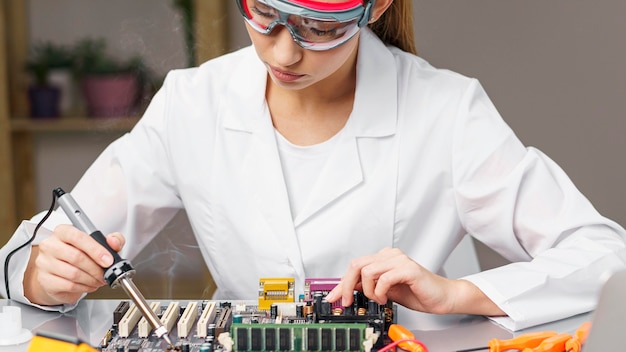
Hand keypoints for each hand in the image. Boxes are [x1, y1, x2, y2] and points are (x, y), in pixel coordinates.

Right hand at [24, 224, 124, 305]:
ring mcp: (45, 263)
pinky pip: (69, 285)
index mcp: (63, 232)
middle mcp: (50, 245)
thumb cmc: (79, 255)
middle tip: (105, 273)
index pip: (78, 237)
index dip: (96, 250)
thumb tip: (114, 241)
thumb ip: (112, 240)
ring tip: (99, 280)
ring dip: (92, 279)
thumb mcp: (99, 244)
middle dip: (96, 268)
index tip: (108, 260)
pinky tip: (89, 285)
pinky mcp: (45, 280)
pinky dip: (84, 287)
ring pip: (73, 273)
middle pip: (76, 257)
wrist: (60, 274)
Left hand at [325, 247, 505, 315]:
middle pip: (357, 265)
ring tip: (378, 299)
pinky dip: (380, 292)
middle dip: (347, 286)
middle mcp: (390, 255)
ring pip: (367, 271)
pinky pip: (384, 278)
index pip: (355, 266)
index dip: (341, 283)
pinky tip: (386, 298)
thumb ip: (367, 288)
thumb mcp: (385, 291)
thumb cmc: (418, 293)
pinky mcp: (408, 269)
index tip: (333, 297)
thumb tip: (345, 292)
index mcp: (384, 258)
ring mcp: (399, 260)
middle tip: (348, 301)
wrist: (442, 297)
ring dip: (368, 291)